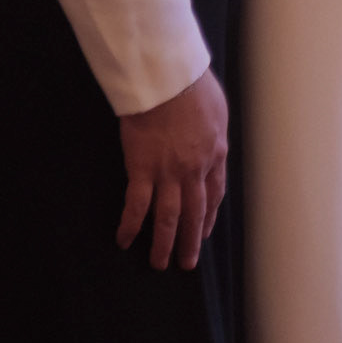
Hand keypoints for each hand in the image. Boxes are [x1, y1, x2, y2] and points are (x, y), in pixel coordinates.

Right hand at [118, 68, 227, 270]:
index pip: (214, 194)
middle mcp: (194, 170)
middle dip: (189, 241)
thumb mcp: (217, 110)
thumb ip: (214, 133)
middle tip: (186, 263)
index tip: (204, 231)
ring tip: (159, 263)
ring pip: (167, 218)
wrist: (168, 79)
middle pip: (194, 213)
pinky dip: (130, 226)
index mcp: (215, 154)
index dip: (209, 216)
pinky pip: (136, 206)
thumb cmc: (193, 85)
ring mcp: (168, 173)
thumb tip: (212, 143)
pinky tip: (124, 241)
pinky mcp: (142, 170)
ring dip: (163, 243)